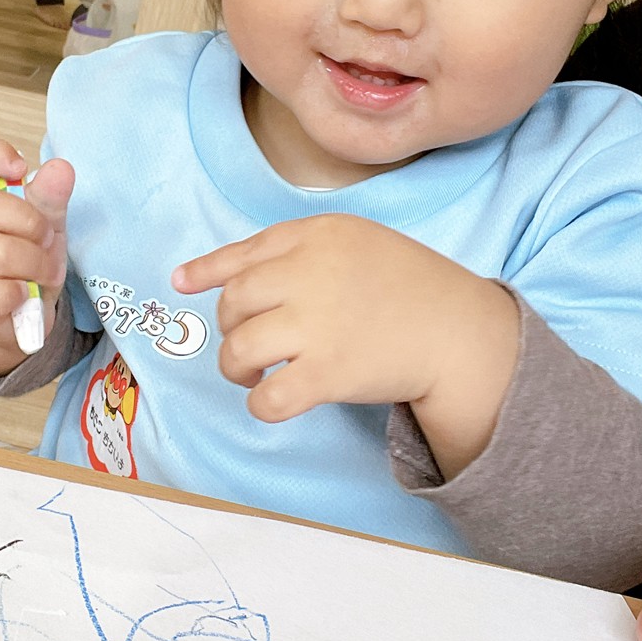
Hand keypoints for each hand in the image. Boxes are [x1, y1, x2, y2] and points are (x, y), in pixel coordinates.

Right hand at [0, 139, 74, 375]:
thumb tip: (61, 168)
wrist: (16, 318)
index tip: (21, 170)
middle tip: (47, 240)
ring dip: (38, 265)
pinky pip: (1, 292)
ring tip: (45, 274)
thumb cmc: (27, 264)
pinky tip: (25, 295)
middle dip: (32, 224)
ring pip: (1, 252)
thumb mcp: (46, 226)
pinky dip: (24, 295)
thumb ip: (51, 198)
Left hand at [173, 214, 517, 475]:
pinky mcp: (329, 374)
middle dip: (231, 327)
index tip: (181, 283)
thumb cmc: (408, 287)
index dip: (208, 271)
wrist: (460, 332)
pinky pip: (268, 398)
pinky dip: (261, 404)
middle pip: (235, 302)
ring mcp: (319, 324)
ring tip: (255, 374)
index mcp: (319, 236)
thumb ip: (291, 250)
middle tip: (252, 343)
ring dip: (237, 367)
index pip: (246, 253)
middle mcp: (312, 273)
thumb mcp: (355, 243)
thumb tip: (196, 274)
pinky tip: (274, 400)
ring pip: (239, 349)